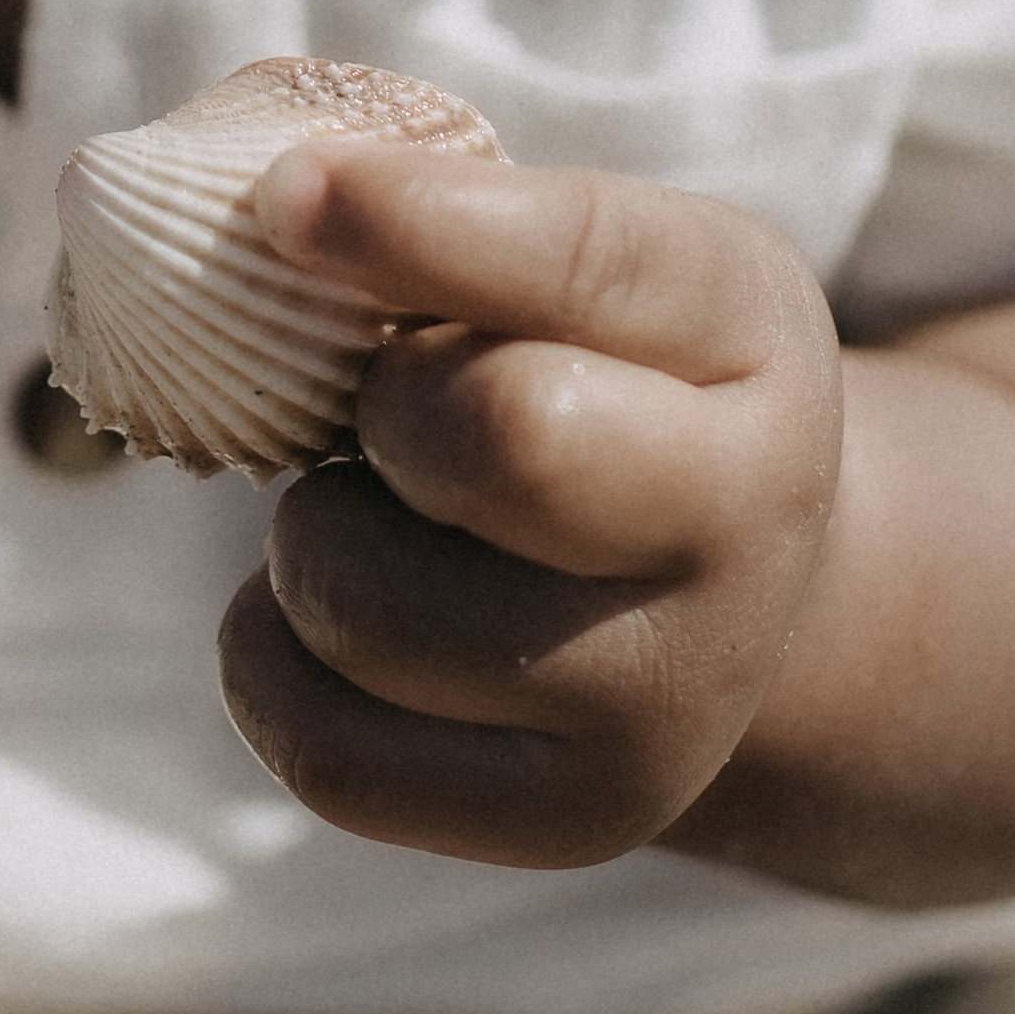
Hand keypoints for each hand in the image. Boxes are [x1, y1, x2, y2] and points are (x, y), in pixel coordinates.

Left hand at [216, 146, 843, 867]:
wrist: (720, 577)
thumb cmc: (589, 362)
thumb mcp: (561, 251)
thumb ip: (429, 202)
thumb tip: (266, 203)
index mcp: (745, 318)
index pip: (579, 257)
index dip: (415, 221)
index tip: (285, 193)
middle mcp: (748, 517)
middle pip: (502, 439)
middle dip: (385, 404)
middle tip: (392, 403)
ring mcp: (672, 698)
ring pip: (367, 605)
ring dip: (316, 533)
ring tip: (383, 510)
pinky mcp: (576, 821)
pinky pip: (325, 751)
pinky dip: (271, 659)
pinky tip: (344, 602)